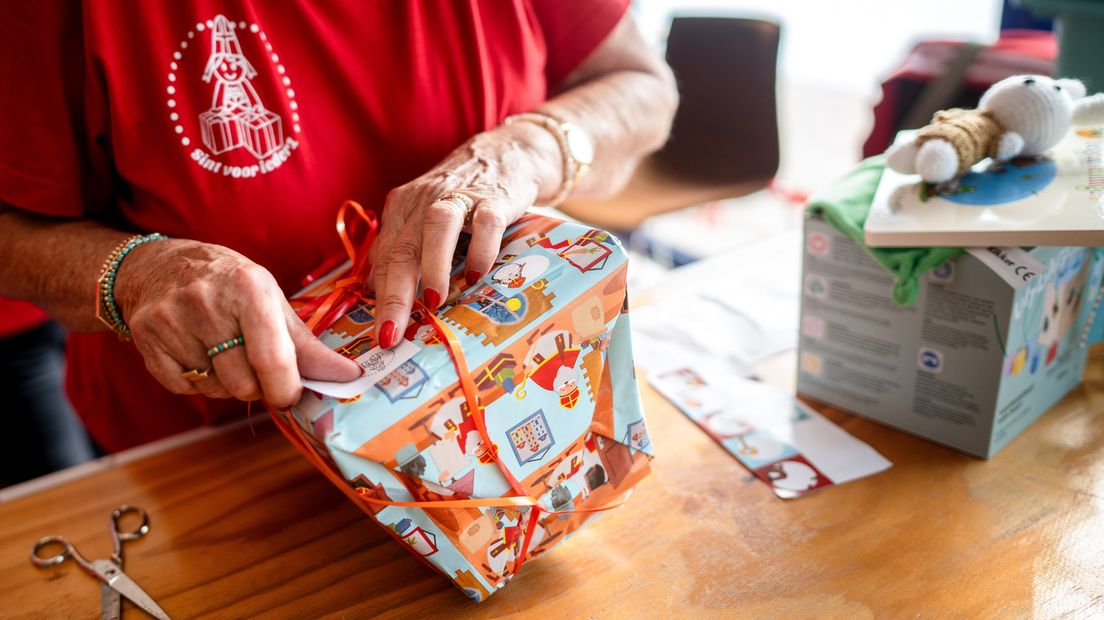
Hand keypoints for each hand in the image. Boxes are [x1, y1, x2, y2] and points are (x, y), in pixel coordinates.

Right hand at [115, 240, 361, 406]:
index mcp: (247, 288)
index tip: (293, 395)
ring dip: (231, 384)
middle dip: (260, 388)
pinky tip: (199, 353)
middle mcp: (206, 302)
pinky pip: (186, 388)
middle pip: (244, 384)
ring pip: (217, 390)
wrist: (157, 265)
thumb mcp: (270, 299)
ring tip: (227, 353)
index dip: (287, 388)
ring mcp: (171, 322)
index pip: (272, 359)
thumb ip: (306, 344)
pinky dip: (200, 382)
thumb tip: (347, 377)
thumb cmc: (228, 283)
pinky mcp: (146, 340)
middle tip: (259, 368)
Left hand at [369, 123, 559, 347]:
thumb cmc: (460, 198)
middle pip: (402, 248)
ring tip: (433, 302)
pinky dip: (480, 249)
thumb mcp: (424, 219)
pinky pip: (485, 223)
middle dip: (393, 296)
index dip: (378, 299)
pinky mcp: (494, 197)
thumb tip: (376, 293)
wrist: (504, 153)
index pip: (382, 258)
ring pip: (436, 227)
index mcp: (400, 209)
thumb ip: (403, 250)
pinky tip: (477, 275)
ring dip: (432, 266)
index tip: (378, 337)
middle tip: (391, 335)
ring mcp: (459, 196)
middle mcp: (422, 201)